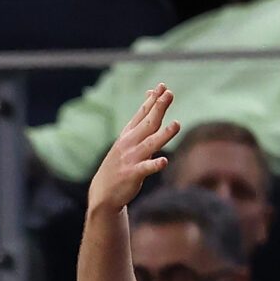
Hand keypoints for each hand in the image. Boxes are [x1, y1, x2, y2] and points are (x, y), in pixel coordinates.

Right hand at [88, 85, 179, 219]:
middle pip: (148, 124)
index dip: (153, 100)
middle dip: (158, 109)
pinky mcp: (132, 175)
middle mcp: (129, 144)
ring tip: (176, 124)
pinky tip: (163, 161)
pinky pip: (146, 168)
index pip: (142, 114)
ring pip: (150, 144)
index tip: (163, 87)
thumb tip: (151, 94)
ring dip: (163, 135)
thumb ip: (142, 119)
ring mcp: (130, 159)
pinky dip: (154, 165)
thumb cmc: (120, 164)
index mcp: (128, 135)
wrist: (103, 193)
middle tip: (169, 95)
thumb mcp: (127, 140)